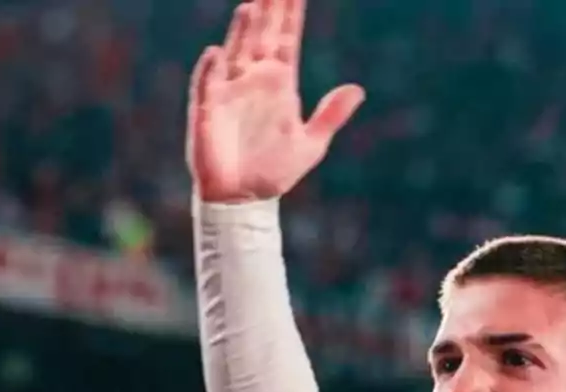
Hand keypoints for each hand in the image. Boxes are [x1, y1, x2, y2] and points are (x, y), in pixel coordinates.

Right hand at [186, 0, 365, 202]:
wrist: (246, 199)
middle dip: (268, 8)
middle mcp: (253, 79)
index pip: (287, 39)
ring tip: (252, 5)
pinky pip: (207, 85)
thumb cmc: (275, 170)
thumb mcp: (312, 144)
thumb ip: (331, 115)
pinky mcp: (208, 110)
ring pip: (236, 51)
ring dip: (243, 30)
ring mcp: (230, 91)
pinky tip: (217, 53)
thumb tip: (358, 89)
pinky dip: (211, 70)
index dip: (291, 14)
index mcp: (279, 84)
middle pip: (262, 35)